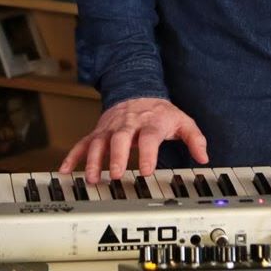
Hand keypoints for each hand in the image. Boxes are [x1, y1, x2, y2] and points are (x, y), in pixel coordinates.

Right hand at [58, 97, 207, 183]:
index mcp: (150, 123)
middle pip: (120, 139)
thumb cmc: (159, 112)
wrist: (136, 92)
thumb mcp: (182, 121)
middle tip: (116, 174)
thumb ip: (194, 138)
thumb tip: (204, 156)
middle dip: (116, 157)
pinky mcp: (98, 133)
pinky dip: (73, 156)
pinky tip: (66, 170)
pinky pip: (82, 143)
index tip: (145, 170)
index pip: (149, 137)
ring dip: (93, 160)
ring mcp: (110, 129)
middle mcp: (127, 125)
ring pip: (98, 142)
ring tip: (92, 178)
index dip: (147, 153)